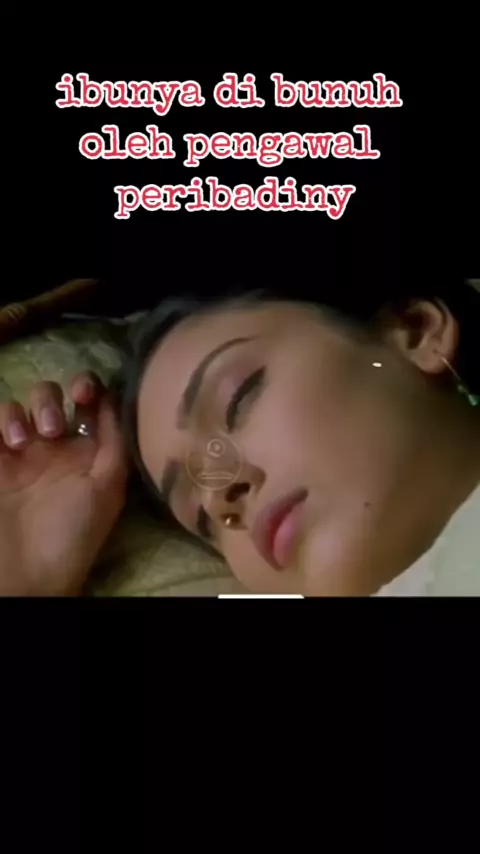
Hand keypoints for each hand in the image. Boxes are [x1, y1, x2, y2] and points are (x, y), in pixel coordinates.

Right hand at [0, 373, 127, 595]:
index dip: (87, 385)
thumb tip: (117, 397)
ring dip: (19, 414)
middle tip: (51, 429)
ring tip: (23, 442)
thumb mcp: (107, 488)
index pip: (89, 401)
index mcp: (86, 450)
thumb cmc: (73, 532)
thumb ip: (115, 442)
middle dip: (49, 400)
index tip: (82, 391)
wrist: (26, 572)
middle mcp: (53, 446)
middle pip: (50, 395)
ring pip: (17, 405)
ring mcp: (19, 452)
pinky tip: (6, 443)